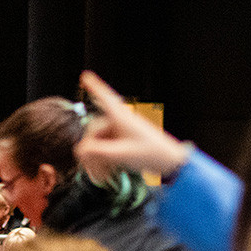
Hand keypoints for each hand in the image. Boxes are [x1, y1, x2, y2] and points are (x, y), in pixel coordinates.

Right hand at [75, 70, 190, 181]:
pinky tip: (106, 173)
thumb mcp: (120, 154)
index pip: (105, 99)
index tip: (85, 76)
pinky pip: (106, 148)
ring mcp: (121, 131)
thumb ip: (97, 151)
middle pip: (94, 131)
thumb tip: (80, 149)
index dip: (94, 87)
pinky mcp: (123, 141)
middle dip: (91, 151)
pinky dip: (103, 160)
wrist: (170, 163)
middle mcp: (119, 121)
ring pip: (99, 142)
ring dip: (97, 159)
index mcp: (121, 118)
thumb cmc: (150, 154)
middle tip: (92, 170)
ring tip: (102, 175)